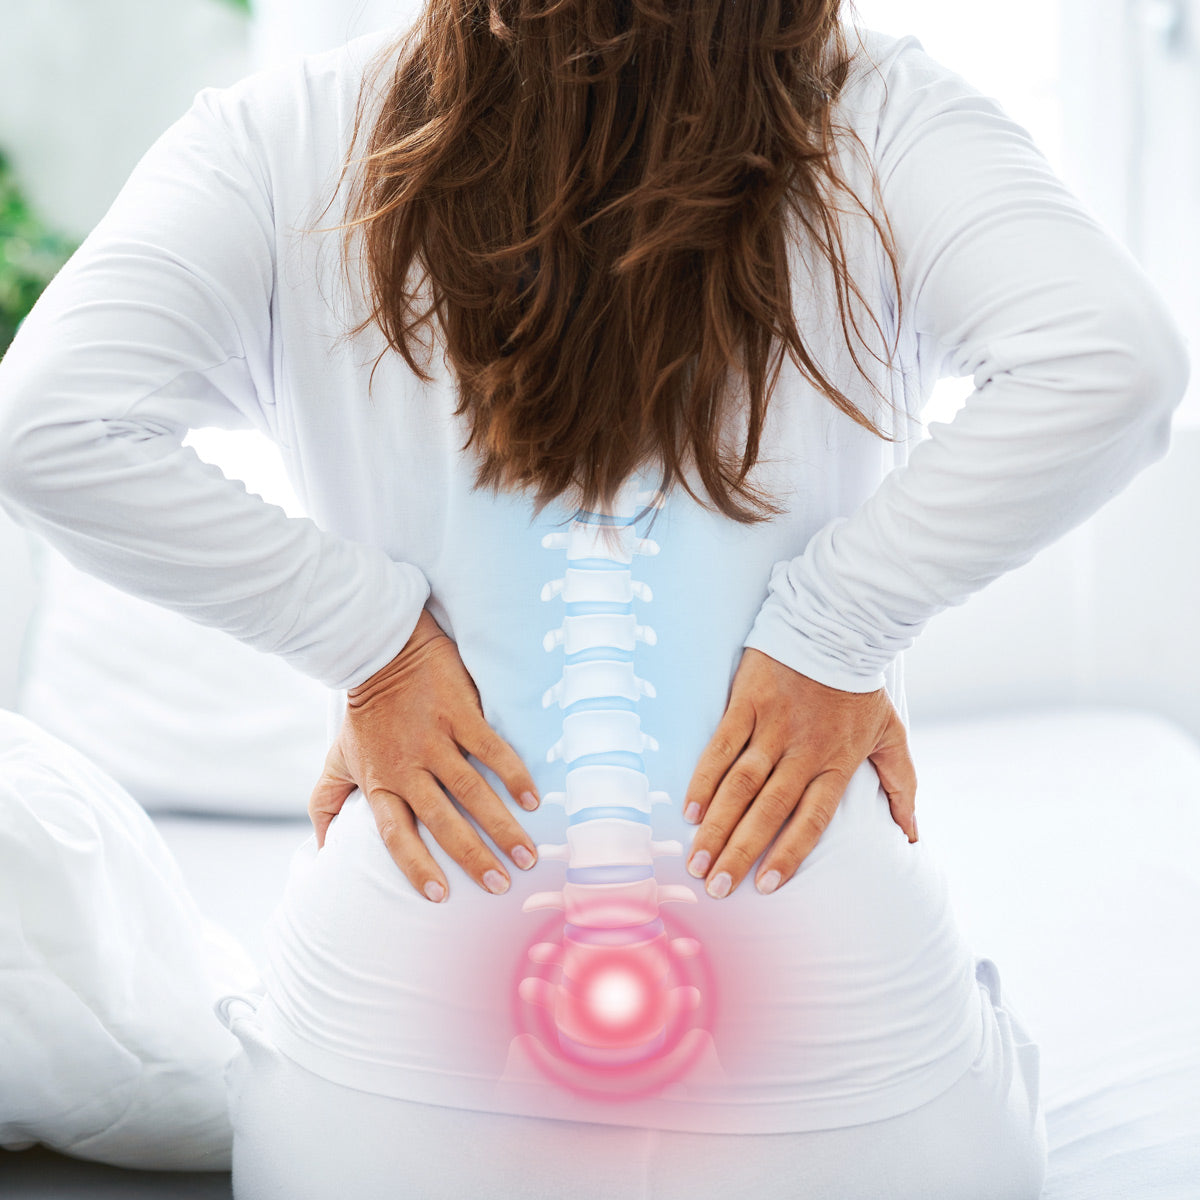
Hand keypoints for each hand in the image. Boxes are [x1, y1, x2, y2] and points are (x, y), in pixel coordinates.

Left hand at [307, 608, 541, 902]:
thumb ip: (326, 803)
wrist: (381, 650)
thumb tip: (319, 849)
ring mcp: (435, 739)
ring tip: (526, 855)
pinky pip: (491, 749)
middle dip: (472, 857)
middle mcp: (408, 766)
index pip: (396, 835)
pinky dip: (513, 774)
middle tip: (500, 886)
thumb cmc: (363, 713)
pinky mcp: (459, 713)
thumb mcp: (337, 760)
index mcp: (380, 782)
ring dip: (501, 826)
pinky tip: (532, 800)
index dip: (415, 866)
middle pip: (442, 821)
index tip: (439, 896)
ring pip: (472, 791)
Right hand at [682, 647, 917, 898]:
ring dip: (716, 825)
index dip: (787, 854)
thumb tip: (911, 836)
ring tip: (696, 859)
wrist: (838, 625)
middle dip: (739, 852)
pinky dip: (704, 778)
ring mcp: (772, 727)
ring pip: (740, 785)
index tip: (764, 887)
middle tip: (714, 888)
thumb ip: (901, 786)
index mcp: (836, 764)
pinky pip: (721, 747)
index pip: (811, 820)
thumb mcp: (892, 734)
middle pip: (768, 811)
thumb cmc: (862, 686)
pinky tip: (689, 808)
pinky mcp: (747, 703)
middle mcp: (803, 751)